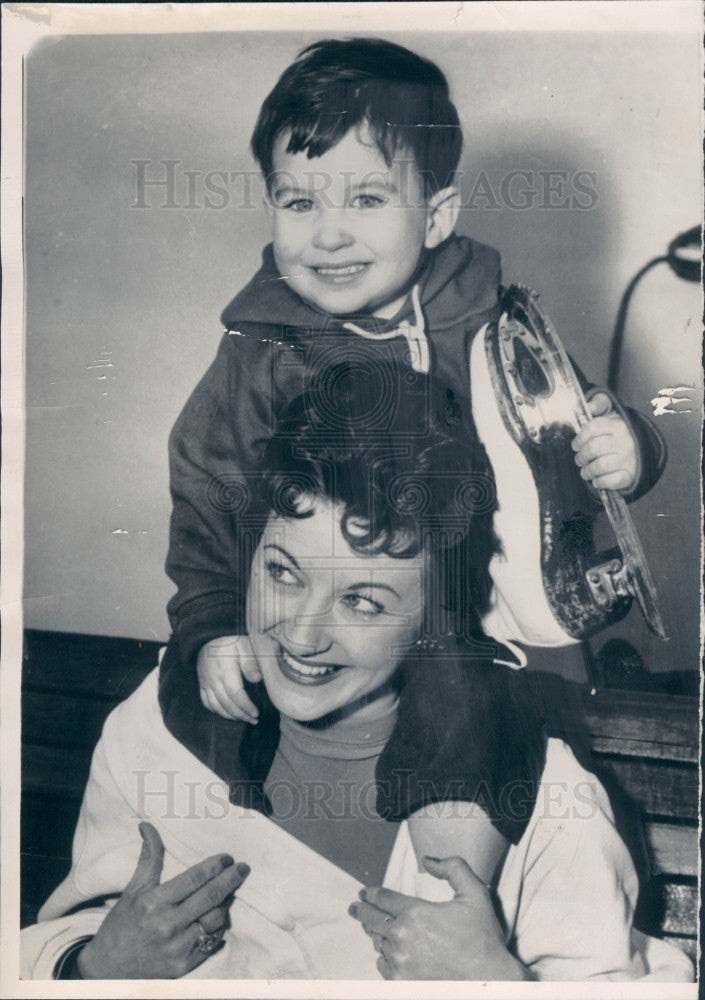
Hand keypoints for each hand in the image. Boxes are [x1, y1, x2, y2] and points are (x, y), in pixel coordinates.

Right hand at [77, 822, 248, 978]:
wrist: (109, 970)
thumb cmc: (121, 925)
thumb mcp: (133, 890)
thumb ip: (148, 858)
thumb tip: (148, 826)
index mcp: (153, 903)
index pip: (195, 879)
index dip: (215, 866)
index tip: (227, 858)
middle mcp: (167, 925)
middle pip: (210, 897)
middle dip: (231, 880)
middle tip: (243, 868)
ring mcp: (177, 947)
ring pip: (215, 919)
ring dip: (226, 904)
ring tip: (229, 893)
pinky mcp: (184, 965)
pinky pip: (212, 942)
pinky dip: (219, 927)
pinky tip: (219, 916)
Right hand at [197, 634, 261, 722]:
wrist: (209, 632)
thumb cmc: (230, 639)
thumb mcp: (244, 645)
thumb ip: (250, 663)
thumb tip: (257, 680)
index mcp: (225, 670)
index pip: (236, 695)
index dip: (246, 707)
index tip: (256, 713)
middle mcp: (213, 679)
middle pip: (226, 704)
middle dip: (241, 715)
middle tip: (254, 720)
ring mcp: (205, 682)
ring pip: (215, 706)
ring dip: (230, 715)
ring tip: (243, 719)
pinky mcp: (201, 682)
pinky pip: (206, 701)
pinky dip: (216, 710)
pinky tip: (226, 712)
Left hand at [350, 856, 530, 980]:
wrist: (490, 981)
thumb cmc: (483, 939)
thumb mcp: (475, 893)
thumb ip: (453, 868)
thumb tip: (428, 860)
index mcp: (416, 913)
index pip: (383, 898)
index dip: (371, 893)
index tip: (364, 892)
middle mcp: (402, 937)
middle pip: (372, 919)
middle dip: (362, 910)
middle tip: (355, 907)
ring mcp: (400, 963)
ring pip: (378, 943)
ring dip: (375, 933)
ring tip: (372, 928)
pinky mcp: (402, 984)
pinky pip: (384, 966)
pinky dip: (384, 957)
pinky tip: (386, 953)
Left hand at [572, 392, 637, 490]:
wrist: (640, 452)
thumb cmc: (616, 433)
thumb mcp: (609, 414)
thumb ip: (598, 405)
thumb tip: (590, 406)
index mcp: (618, 425)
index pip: (592, 428)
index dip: (579, 438)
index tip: (576, 445)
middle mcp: (625, 441)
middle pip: (593, 448)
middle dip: (581, 456)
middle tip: (579, 459)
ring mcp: (629, 459)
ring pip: (600, 466)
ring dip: (587, 471)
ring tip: (585, 471)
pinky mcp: (631, 475)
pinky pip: (612, 481)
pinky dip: (600, 482)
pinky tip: (596, 480)